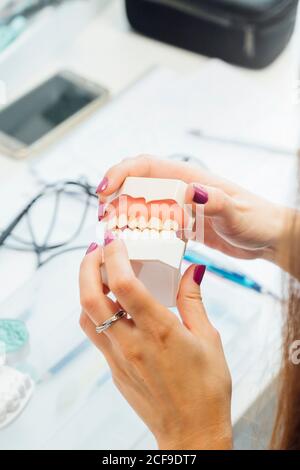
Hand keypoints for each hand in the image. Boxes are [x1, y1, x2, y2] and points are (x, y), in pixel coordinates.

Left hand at [79, 240, 231, 449]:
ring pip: (86, 315)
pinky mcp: (114, 369)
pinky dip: (95, 310)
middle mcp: (133, 343)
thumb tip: (192, 269)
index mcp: (160, 332)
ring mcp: (119, 358)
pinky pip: (95, 333)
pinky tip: (111, 303)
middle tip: (96, 248)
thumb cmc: (206, 388)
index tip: (114, 239)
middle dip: (87, 266)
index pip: (123, 286)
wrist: (191, 433)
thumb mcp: (209, 339)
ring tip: (101, 271)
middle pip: (91, 297)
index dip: (114, 257)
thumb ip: (193, 300)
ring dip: (87, 287)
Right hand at [96, 155, 285, 261]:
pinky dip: (141, 233)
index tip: (104, 191)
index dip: (121, 173)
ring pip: (142, 206)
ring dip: (125, 217)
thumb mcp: (237, 212)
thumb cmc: (258, 220)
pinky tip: (135, 246)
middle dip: (116, 199)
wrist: (268, 237)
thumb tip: (190, 191)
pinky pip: (155, 226)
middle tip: (106, 221)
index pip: (146, 166)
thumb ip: (216, 202)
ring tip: (114, 235)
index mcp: (189, 179)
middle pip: (137, 186)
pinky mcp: (183, 226)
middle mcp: (180, 190)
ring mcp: (180, 208)